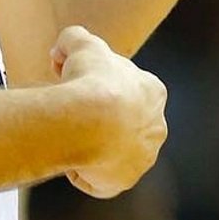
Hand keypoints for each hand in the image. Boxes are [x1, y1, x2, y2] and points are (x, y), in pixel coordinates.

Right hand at [51, 25, 167, 198]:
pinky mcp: (124, 180)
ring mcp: (142, 157)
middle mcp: (156, 126)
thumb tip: (62, 47)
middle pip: (127, 124)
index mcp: (152, 92)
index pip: (130, 91)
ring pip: (117, 153)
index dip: (103, 89)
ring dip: (97, 149)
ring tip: (72, 140)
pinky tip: (71, 161)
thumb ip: (74, 38)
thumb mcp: (81, 44)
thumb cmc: (91, 80)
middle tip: (76, 116)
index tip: (82, 89)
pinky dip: (86, 174)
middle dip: (103, 121)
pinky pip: (102, 181)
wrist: (89, 120)